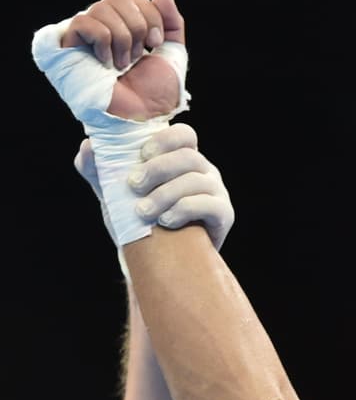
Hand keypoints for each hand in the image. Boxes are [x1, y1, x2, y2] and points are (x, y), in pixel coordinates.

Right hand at [60, 0, 185, 120]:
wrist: (140, 118)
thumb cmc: (153, 94)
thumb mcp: (172, 55)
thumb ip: (172, 24)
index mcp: (124, 26)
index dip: (151, 16)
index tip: (156, 45)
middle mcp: (101, 27)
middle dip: (138, 25)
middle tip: (140, 55)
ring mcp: (83, 36)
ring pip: (101, 7)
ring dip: (124, 39)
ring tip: (123, 64)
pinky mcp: (66, 47)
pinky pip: (84, 22)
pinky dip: (104, 42)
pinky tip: (106, 63)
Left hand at [74, 123, 233, 249]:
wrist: (161, 263)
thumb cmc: (141, 223)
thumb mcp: (117, 196)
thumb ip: (100, 172)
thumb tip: (88, 147)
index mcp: (182, 160)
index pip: (184, 135)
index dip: (165, 140)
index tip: (142, 154)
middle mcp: (204, 171)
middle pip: (188, 157)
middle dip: (158, 169)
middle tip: (133, 185)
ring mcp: (216, 192)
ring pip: (195, 180)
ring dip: (165, 194)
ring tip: (143, 212)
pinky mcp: (224, 215)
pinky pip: (209, 204)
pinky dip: (184, 210)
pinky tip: (166, 221)